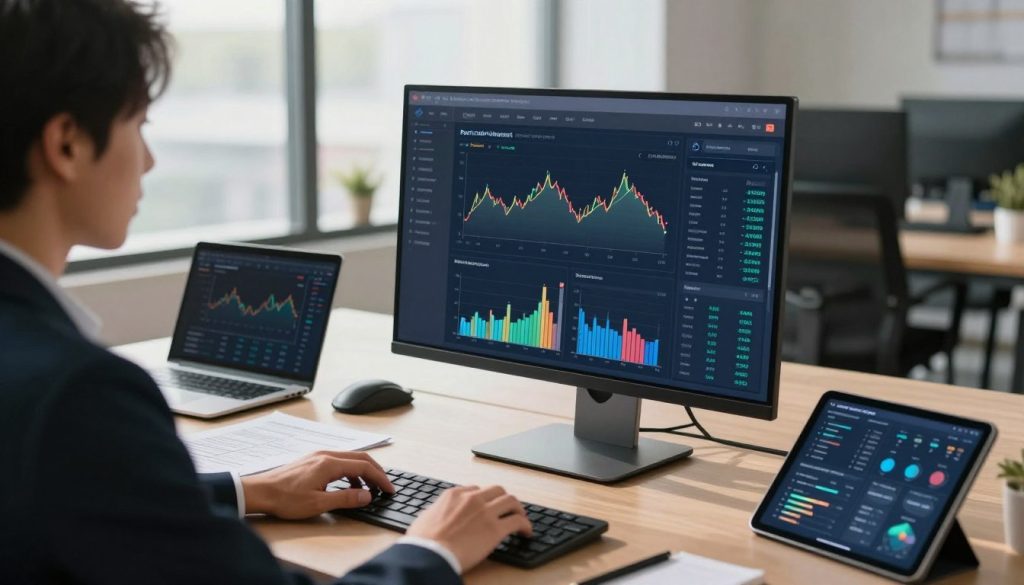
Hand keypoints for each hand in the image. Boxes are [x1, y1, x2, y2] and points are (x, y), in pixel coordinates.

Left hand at [241, 451, 393, 518]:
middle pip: (360, 458)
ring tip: (368, 490)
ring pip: (349, 459)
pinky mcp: (312, 461)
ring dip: (363, 472)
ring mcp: (318, 456)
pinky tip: (347, 486)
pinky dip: (350, 472)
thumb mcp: (319, 503)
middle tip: (385, 486)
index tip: (389, 489)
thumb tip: (367, 495)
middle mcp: (326, 455)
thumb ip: (346, 498)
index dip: (380, 478)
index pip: (364, 467)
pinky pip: (338, 462)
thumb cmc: (285, 499)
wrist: (260, 492)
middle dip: (376, 472)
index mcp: (330, 463)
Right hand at [407, 485, 532, 572]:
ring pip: (511, 500)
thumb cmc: (423, 542)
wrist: (429, 554)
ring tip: (521, 518)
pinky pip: (518, 521)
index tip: (486, 506)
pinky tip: (526, 532)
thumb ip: (436, 512)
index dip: (483, 498)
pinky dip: (525, 525)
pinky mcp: (495, 529)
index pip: (475, 490)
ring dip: (518, 509)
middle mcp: (472, 499)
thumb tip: (436, 517)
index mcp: (454, 495)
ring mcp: (485, 512)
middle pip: (496, 490)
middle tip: (507, 509)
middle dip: (503, 499)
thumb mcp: (425, 518)